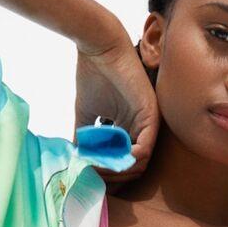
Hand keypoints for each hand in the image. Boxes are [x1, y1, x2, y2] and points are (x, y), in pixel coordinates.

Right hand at [75, 32, 159, 179]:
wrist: (98, 48)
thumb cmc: (93, 76)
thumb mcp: (85, 116)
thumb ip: (85, 139)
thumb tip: (77, 162)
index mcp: (128, 128)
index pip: (123, 162)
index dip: (108, 175)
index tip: (90, 178)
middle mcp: (140, 128)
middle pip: (132, 168)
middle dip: (112, 177)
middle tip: (94, 177)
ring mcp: (147, 123)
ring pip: (140, 162)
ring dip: (119, 170)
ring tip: (100, 168)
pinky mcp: (150, 115)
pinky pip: (146, 147)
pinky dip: (130, 158)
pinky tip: (114, 158)